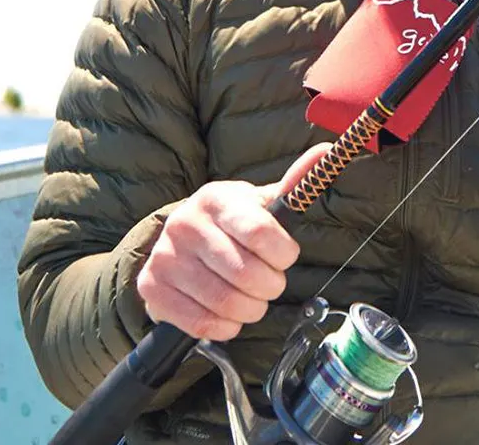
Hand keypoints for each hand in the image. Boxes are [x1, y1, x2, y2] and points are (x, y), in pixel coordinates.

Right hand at [136, 142, 331, 340]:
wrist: (179, 241)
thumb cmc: (230, 223)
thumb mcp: (257, 202)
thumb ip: (292, 184)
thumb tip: (326, 151)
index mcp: (215, 198)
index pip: (260, 232)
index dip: (284, 253)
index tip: (285, 257)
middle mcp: (185, 224)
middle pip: (246, 274)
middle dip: (271, 286)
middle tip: (271, 284)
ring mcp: (165, 257)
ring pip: (226, 303)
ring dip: (251, 310)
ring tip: (253, 299)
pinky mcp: (152, 289)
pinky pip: (203, 323)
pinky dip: (226, 326)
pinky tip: (229, 314)